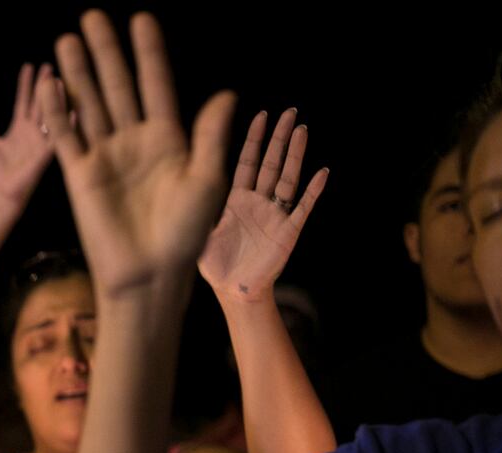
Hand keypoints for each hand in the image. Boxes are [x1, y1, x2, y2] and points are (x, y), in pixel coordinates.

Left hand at [0, 63, 59, 209]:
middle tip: (50, 65)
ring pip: (49, 115)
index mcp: (18, 128)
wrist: (1, 194)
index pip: (23, 101)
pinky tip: (73, 110)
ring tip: (59, 80)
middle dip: (43, 85)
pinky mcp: (45, 154)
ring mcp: (40, 141)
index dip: (25, 85)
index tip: (28, 67)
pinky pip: (57, 137)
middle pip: (39, 103)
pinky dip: (65, 123)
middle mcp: (32, 132)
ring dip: (54, 99)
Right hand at [46, 11, 236, 297]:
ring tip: (67, 38)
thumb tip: (225, 94)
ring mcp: (105, 157)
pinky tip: (51, 85)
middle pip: (118, 86)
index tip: (141, 20)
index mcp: (169, 139)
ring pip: (89, 105)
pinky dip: (57, 112)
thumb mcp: (207, 180)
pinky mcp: (81, 177)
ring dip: (78, 73)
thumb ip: (210, 135)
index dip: (149, 53)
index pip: (156, 85)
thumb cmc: (186, 234)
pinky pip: (67, 137)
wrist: (149, 275)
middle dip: (106, 52)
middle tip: (94, 16)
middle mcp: (134, 142)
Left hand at [198, 109, 327, 301]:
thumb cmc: (215, 266)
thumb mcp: (200, 231)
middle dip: (279, 137)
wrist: (232, 292)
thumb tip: (179, 184)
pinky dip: (313, 191)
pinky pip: (302, 208)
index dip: (254, 139)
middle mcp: (258, 203)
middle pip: (271, 163)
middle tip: (290, 112)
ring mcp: (275, 215)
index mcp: (236, 200)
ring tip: (303, 130)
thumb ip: (199, 206)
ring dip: (296, 155)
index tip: (261, 115)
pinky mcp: (287, 232)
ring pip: (288, 179)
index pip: (247, 161)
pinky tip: (322, 171)